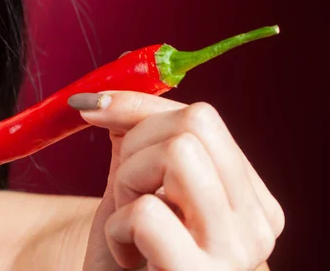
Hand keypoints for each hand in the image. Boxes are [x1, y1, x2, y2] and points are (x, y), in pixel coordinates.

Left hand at [72, 91, 283, 269]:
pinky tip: (129, 258)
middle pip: (194, 125)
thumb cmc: (130, 260)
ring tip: (128, 224)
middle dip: (134, 145)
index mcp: (249, 198)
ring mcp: (237, 253)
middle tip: (122, 190)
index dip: (137, 105)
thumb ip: (136, 143)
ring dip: (128, 183)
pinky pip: (148, 211)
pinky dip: (117, 229)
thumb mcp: (137, 193)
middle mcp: (258, 223)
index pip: (202, 117)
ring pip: (178, 154)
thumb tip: (106, 95)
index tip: (91, 106)